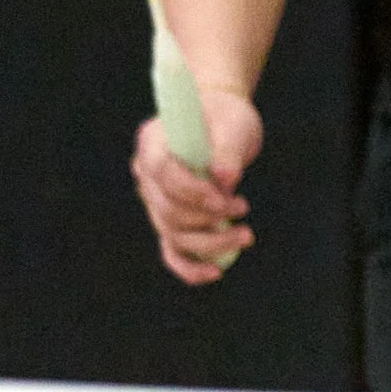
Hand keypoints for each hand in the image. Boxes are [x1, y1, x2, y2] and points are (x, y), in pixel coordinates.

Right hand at [131, 86, 261, 283]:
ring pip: (172, 234)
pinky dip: (190, 267)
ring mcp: (154, 200)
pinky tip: (215, 273)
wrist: (221, 123)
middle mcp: (145, 175)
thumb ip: (228, 149)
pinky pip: (171, 251)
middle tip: (242, 207)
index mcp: (152, 143)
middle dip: (207, 218)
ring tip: (245, 234)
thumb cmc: (225, 118)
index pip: (163, 174)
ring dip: (209, 242)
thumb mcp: (232, 124)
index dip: (193, 192)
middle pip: (167, 209)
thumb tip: (225, 178)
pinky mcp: (169, 218)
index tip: (226, 198)